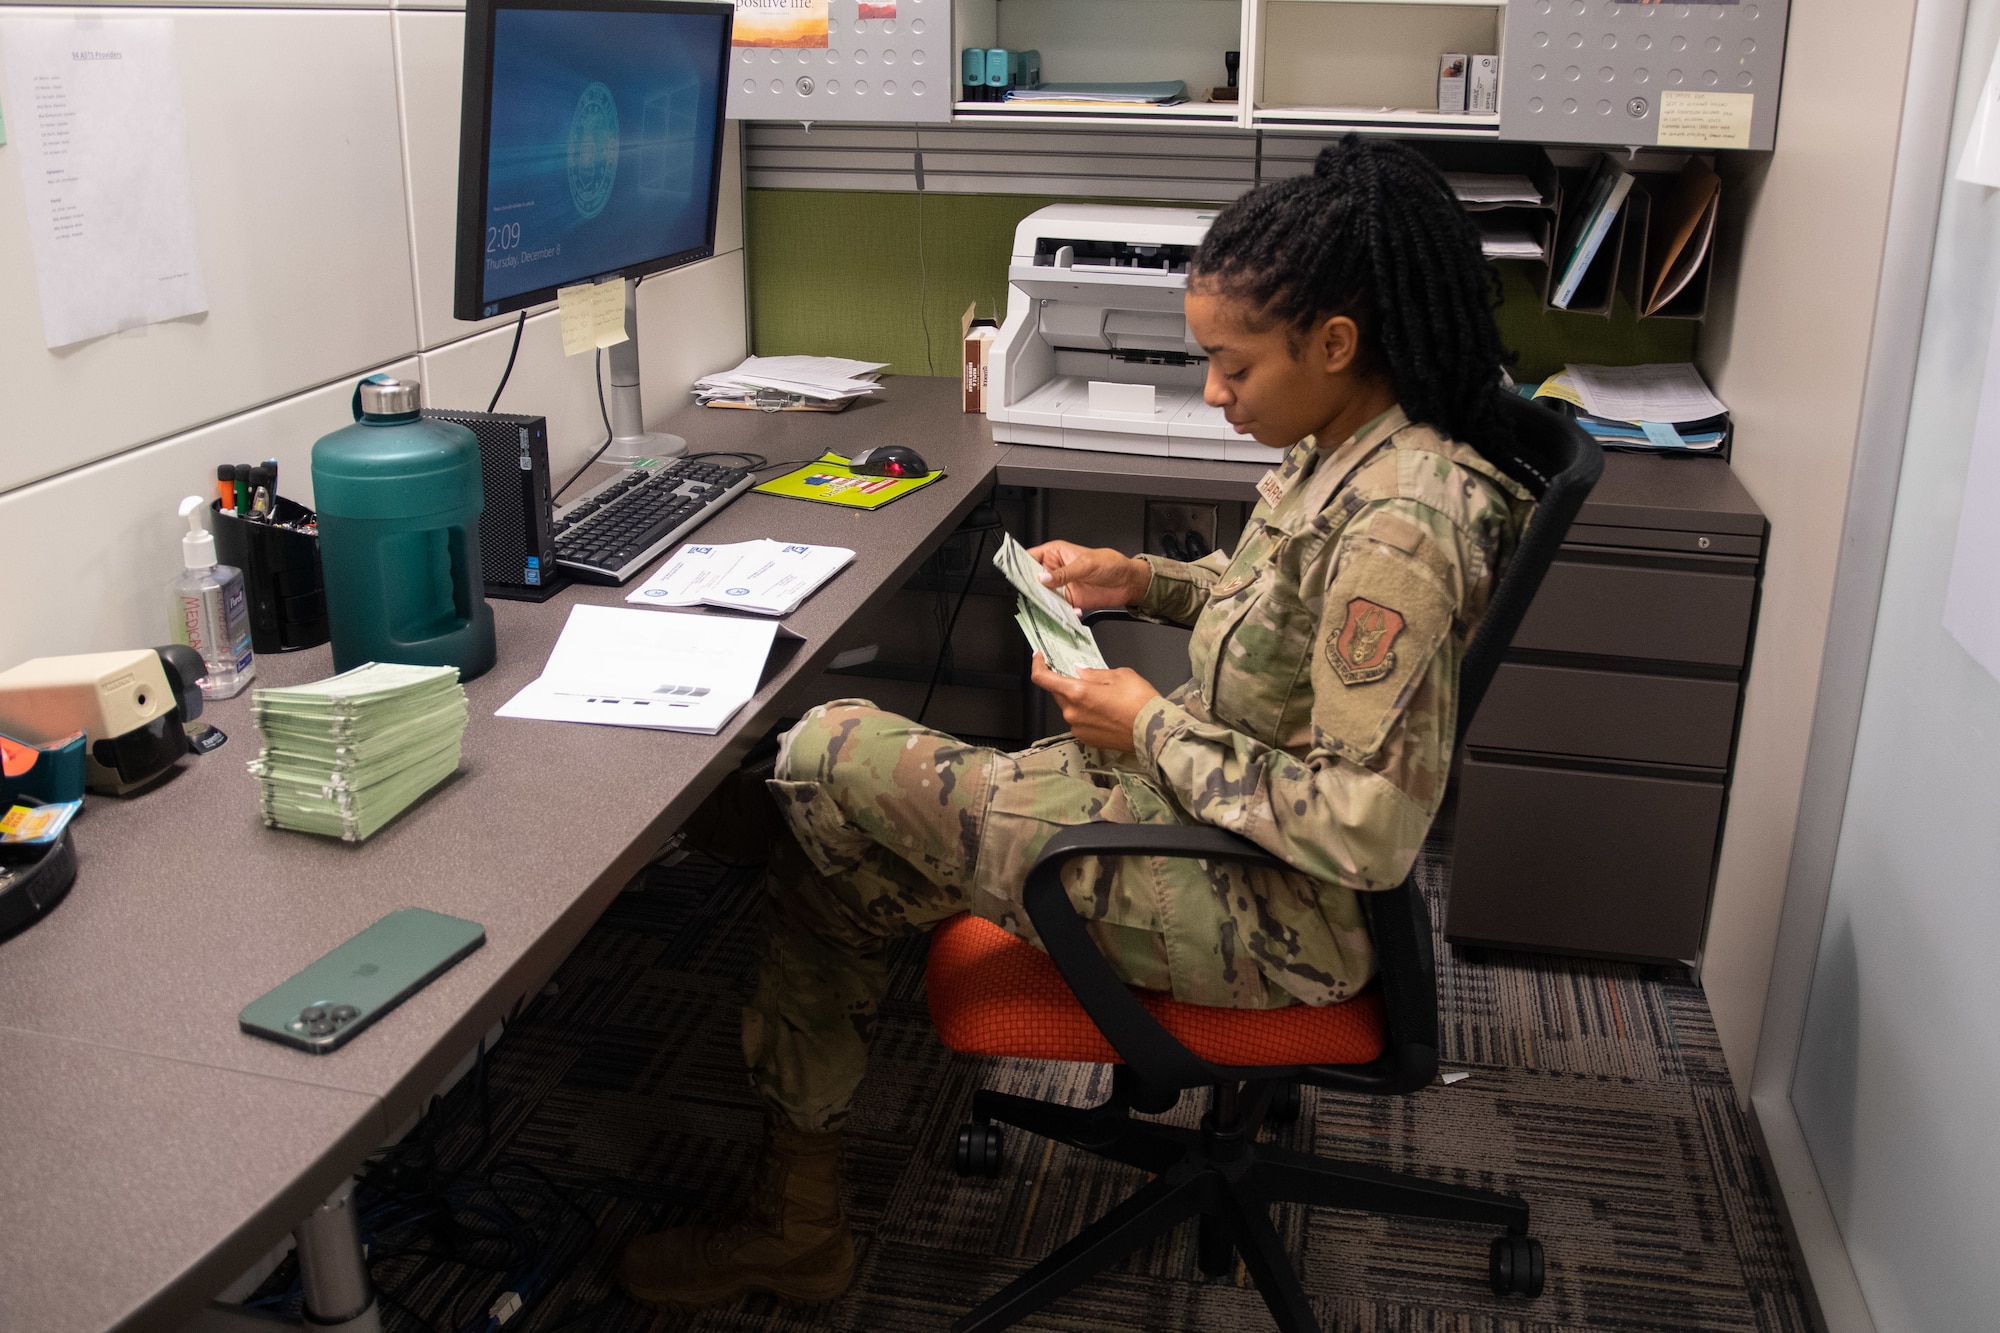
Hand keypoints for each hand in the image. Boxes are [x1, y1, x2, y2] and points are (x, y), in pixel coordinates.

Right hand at [1025, 540, 1151, 611]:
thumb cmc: (1111, 564)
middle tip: (1032, 594)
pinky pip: (1057, 608)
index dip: (1020, 565)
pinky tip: (1070, 611)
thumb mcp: (1086, 564)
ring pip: (1043, 596)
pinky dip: (1060, 612)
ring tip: (1050, 606)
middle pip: (1034, 580)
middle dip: (1032, 588)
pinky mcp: (1069, 601)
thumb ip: (1064, 573)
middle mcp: (1056, 570)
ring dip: (1045, 603)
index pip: (1030, 557)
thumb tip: (1044, 578)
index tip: (1016, 575)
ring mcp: (1061, 586)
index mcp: (1056, 554)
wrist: (1127, 582)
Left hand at [1031, 654, 1161, 751]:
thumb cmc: (1139, 701)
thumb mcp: (1119, 675)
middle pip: (1058, 694)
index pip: (1043, 679)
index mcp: (1077, 693)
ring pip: (1070, 708)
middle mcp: (1072, 713)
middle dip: (1067, 683)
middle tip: (1085, 677)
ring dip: (1079, 700)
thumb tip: (1080, 671)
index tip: (1040, 657)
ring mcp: (1078, 728)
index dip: (1038, 665)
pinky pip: (1079, 722)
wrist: (1154, 732)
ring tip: (1103, 697)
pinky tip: (1105, 712)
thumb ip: (1094, 673)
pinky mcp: (1086, 740)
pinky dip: (1086, 714)